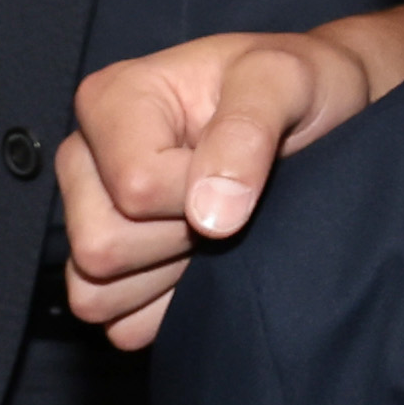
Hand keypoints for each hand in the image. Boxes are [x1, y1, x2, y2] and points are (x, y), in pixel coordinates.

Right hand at [57, 17, 388, 341]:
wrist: (320, 116)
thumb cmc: (296, 87)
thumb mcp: (286, 80)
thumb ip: (248, 130)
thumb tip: (209, 214)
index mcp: (109, 100)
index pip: (135, 188)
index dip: (197, 193)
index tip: (240, 167)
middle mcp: (83, 160)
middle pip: (102, 246)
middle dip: (180, 238)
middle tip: (229, 203)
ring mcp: (88, 218)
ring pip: (97, 293)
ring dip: (169, 276)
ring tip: (216, 229)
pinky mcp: (109, 271)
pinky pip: (117, 324)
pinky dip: (166, 308)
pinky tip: (202, 263)